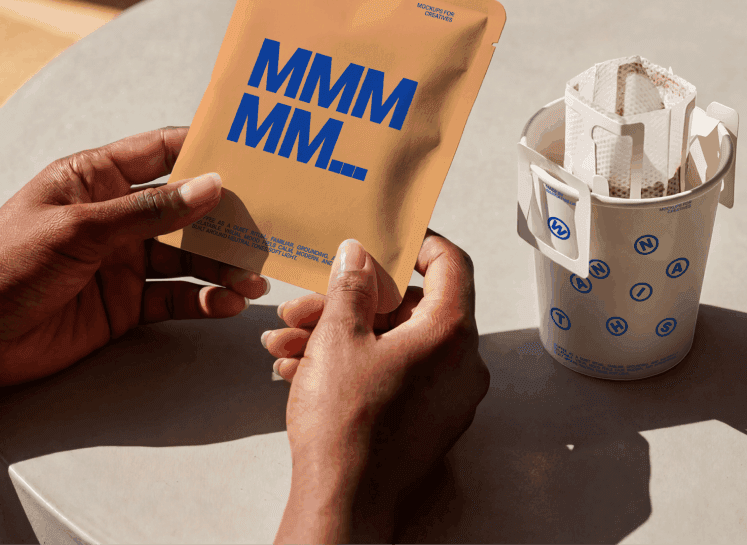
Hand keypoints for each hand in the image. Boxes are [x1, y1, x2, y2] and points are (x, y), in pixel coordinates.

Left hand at [0, 126, 267, 392]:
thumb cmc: (6, 263)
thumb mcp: (80, 228)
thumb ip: (149, 211)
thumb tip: (210, 186)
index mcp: (97, 179)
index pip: (161, 153)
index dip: (203, 150)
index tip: (248, 152)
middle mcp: (117, 216)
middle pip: (185, 209)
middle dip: (224, 219)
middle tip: (264, 227)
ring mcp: (124, 260)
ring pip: (187, 256)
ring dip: (222, 266)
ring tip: (253, 278)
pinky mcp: (127, 302)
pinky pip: (175, 296)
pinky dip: (204, 300)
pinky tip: (227, 304)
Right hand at [267, 231, 489, 543]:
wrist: (341, 508)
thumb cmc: (347, 430)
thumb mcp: (338, 338)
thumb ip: (351, 286)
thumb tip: (359, 255)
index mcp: (449, 335)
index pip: (451, 264)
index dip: (420, 242)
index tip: (391, 237)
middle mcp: (458, 365)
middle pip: (409, 307)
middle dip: (350, 300)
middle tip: (309, 302)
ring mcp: (444, 396)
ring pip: (392, 343)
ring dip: (339, 334)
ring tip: (288, 340)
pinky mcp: (425, 419)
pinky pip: (393, 373)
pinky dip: (353, 364)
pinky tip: (300, 367)